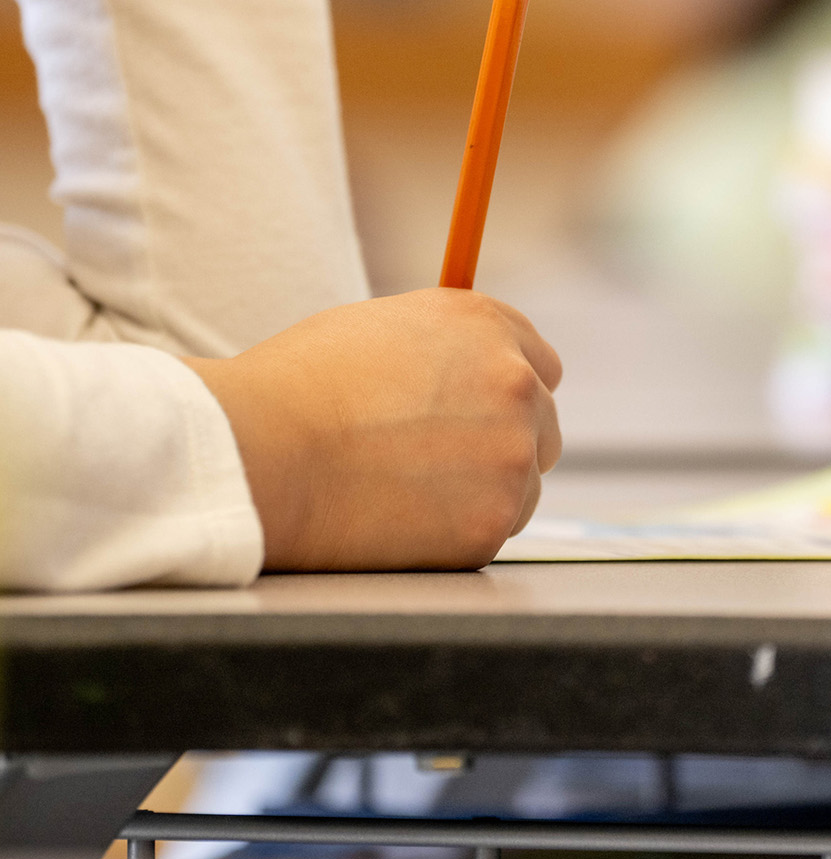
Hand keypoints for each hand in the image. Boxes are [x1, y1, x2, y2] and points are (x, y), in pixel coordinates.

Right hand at [182, 289, 564, 572]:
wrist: (258, 451)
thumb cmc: (296, 387)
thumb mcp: (381, 328)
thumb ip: (445, 347)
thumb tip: (470, 370)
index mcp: (485, 325)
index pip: (540, 363)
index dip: (507, 391)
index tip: (482, 414)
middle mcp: (514, 381)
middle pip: (544, 423)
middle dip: (502, 443)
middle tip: (439, 464)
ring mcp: (510, 453)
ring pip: (523, 483)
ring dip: (483, 491)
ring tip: (405, 491)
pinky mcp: (492, 520)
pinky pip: (494, 530)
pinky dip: (459, 533)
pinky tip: (402, 521)